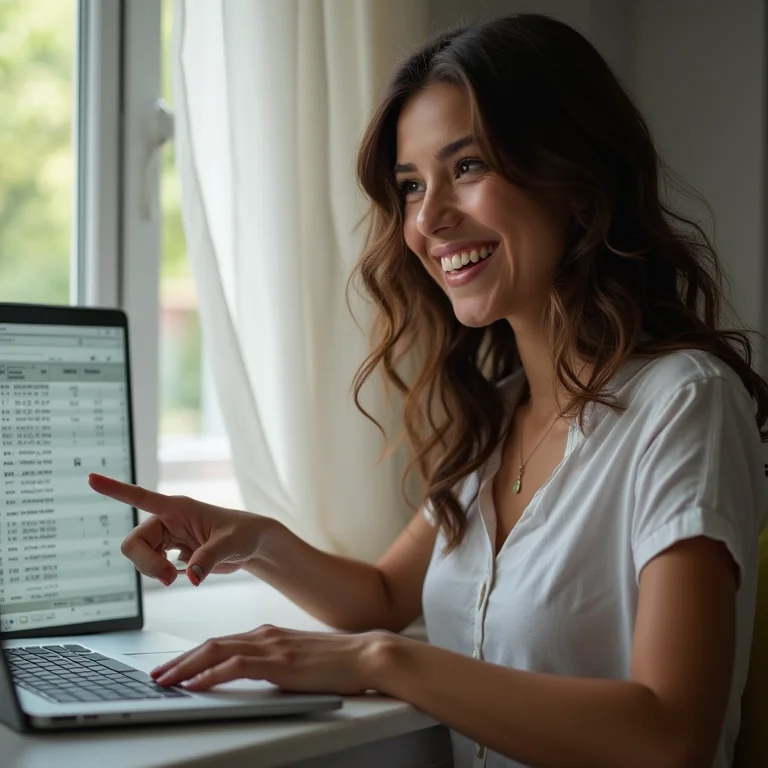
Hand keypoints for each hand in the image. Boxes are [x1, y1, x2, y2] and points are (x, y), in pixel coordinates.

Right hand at [88, 473, 274, 586]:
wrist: (252, 545)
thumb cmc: (243, 534)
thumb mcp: (229, 544)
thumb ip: (208, 559)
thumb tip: (190, 577)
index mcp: (177, 508)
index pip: (141, 497)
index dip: (115, 489)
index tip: (91, 479)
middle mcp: (167, 520)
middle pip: (133, 542)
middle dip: (145, 563)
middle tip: (169, 577)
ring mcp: (168, 537)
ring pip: (140, 556)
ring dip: (152, 571)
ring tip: (177, 576)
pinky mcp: (171, 551)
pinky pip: (152, 565)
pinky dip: (161, 574)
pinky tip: (187, 570)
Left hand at [150, 625, 395, 694]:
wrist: (365, 655)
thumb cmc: (337, 661)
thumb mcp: (298, 660)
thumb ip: (274, 663)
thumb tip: (255, 675)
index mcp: (268, 634)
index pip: (221, 642)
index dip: (193, 654)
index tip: (173, 667)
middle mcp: (265, 635)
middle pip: (212, 644)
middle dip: (180, 660)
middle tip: (157, 675)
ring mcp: (271, 647)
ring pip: (217, 652)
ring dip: (186, 667)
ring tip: (165, 680)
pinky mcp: (279, 663)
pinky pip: (236, 666)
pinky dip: (211, 674)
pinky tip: (195, 683)